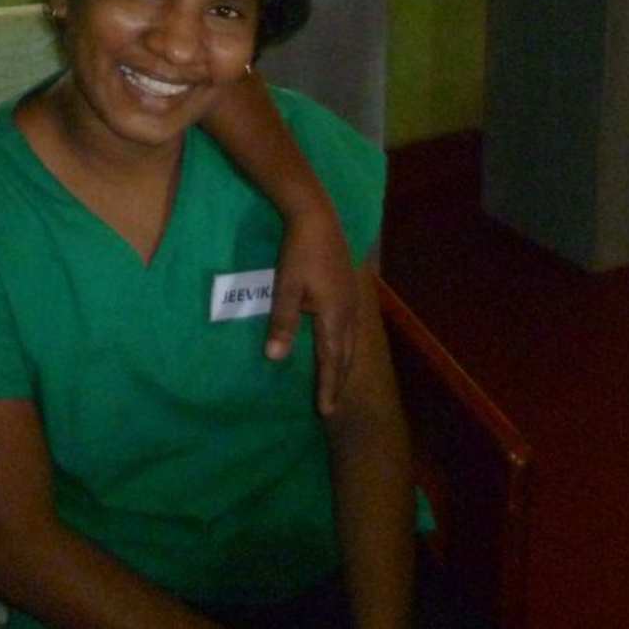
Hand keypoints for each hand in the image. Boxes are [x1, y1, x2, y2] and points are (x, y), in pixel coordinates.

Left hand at [267, 206, 358, 415]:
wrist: (317, 217)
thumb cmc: (298, 252)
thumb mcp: (285, 287)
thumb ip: (283, 323)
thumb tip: (275, 358)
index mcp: (334, 316)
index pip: (331, 360)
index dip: (327, 386)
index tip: (325, 410)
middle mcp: (349, 312)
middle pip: (345, 355)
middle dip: (337, 381)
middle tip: (331, 406)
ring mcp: (353, 300)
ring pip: (351, 342)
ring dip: (342, 364)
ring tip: (336, 381)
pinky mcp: (351, 290)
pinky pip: (351, 328)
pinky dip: (345, 346)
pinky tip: (340, 344)